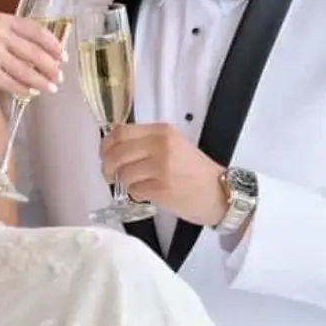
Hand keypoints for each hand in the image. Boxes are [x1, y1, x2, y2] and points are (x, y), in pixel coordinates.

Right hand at [0, 13, 64, 95]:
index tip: (63, 55)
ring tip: (52, 87)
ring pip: (27, 71)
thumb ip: (15, 36)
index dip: (53, 44)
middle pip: (34, 52)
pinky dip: (25, 89)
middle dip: (51, 66)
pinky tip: (32, 92)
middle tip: (60, 75)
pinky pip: (14, 83)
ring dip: (42, 81)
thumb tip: (46, 53)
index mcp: (2, 20)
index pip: (36, 31)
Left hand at [100, 123, 227, 226]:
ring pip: (123, 174)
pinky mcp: (162, 189)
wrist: (219, 193)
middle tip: (111, 175)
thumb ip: (146, 143)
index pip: (120, 132)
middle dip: (108, 167)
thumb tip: (114, 149)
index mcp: (162, 132)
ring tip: (137, 185)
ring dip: (124, 183)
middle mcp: (161, 146)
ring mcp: (162, 168)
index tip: (105, 155)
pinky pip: (134, 190)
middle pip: (117, 153)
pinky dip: (136, 194)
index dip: (106, 145)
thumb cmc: (195, 172)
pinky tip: (147, 193)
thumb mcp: (173, 145)